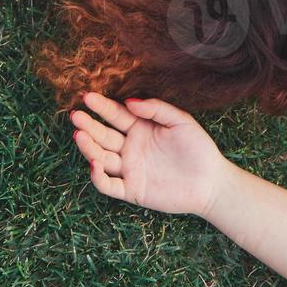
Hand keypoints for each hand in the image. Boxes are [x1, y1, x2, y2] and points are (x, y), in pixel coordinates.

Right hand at [70, 91, 231, 217]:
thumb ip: (155, 110)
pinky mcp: (132, 190)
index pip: (116, 115)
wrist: (211, 181)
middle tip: (76, 115)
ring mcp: (129, 169)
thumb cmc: (198, 148)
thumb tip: (129, 102)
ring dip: (89, 148)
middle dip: (89, 125)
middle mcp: (131, 148)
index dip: (101, 107)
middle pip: (104, 136)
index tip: (87, 97)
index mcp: (140, 129)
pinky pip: (109, 185)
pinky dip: (98, 176)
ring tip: (80, 135)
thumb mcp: (180, 121)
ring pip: (102, 158)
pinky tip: (96, 163)